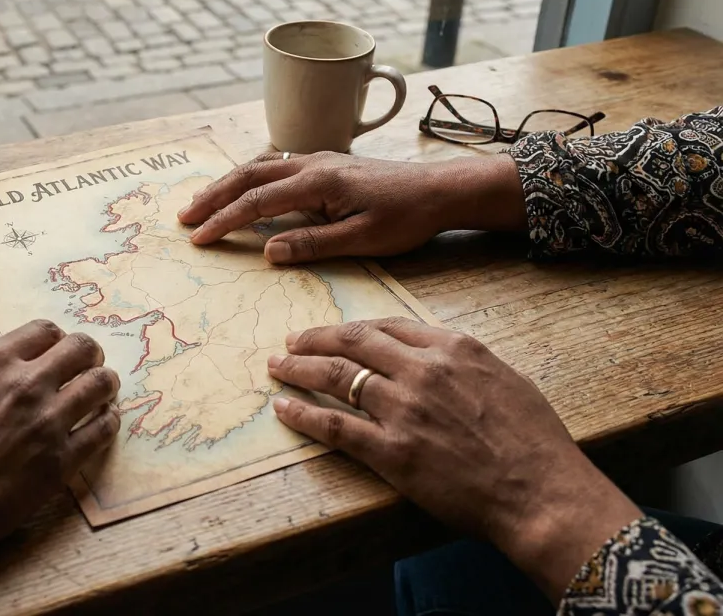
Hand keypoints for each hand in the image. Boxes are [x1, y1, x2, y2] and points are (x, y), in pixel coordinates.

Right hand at [0, 320, 120, 589]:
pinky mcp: (62, 461)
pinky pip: (102, 431)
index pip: (43, 331)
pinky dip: (108, 422)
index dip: (54, 339)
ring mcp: (47, 422)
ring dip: (104, 383)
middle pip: (80, 349)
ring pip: (100, 384)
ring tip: (103, 391)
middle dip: (88, 354)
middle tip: (89, 364)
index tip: (57, 350)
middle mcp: (24, 385)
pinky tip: (104, 423)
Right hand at [178, 151, 525, 263]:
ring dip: (227, 184)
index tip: (198, 238)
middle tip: (184, 218)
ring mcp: (318, 159)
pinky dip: (250, 176)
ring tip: (202, 202)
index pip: (257, 202)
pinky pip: (276, 164)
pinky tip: (242, 186)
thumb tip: (269, 250)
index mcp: (318, 183)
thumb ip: (313, 243)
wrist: (439, 190)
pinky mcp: (326, 163)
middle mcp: (312, 164)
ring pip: (260, 166)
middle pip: (248, 176)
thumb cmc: (406, 218)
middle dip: (212, 197)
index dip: (224, 221)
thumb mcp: (363, 240)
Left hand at [267, 319, 640, 600]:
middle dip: (314, 338)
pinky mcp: (391, 451)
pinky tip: (283, 408)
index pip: (388, 327)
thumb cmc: (535, 442)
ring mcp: (403, 410)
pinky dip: (302, 414)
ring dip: (298, 369)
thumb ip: (466, 363)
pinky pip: (333, 425)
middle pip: (352, 342)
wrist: (542, 492)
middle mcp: (423, 371)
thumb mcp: (506, 380)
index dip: (353, 328)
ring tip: (277, 368)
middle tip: (291, 341)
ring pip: (336, 377)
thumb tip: (439, 358)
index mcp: (454, 349)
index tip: (334, 331)